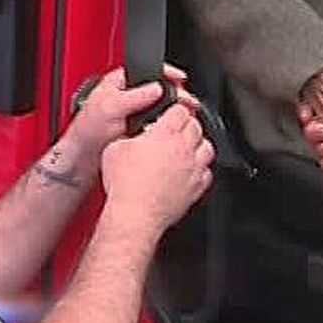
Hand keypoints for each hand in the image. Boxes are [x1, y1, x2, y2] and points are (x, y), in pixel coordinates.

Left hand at [64, 65, 195, 167]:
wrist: (84, 157)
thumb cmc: (88, 130)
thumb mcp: (110, 108)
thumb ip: (133, 97)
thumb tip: (156, 88)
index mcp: (120, 81)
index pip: (148, 69)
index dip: (166, 72)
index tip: (180, 78)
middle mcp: (130, 93)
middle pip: (160, 86)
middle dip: (175, 93)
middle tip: (187, 102)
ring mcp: (136, 110)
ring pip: (162, 104)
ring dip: (174, 109)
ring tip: (185, 114)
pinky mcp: (141, 125)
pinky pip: (159, 120)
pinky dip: (168, 123)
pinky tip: (174, 127)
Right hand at [101, 104, 214, 234]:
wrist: (135, 213)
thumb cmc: (125, 184)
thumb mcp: (115, 149)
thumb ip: (127, 137)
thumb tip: (129, 137)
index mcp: (165, 133)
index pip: (180, 110)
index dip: (175, 109)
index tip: (171, 112)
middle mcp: (183, 148)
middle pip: (195, 126)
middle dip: (187, 123)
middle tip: (178, 127)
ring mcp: (192, 169)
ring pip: (207, 147)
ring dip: (198, 144)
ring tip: (188, 146)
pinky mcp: (196, 188)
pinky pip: (207, 173)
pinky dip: (201, 169)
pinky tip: (191, 171)